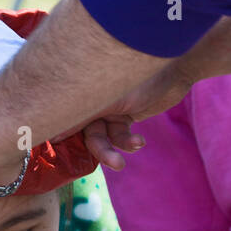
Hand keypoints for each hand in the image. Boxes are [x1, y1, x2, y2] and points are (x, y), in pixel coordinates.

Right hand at [52, 62, 194, 170]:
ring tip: (133, 150)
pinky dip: (129, 142)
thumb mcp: (107, 97)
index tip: (56, 151)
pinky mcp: (124, 114)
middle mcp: (89, 98)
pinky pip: (119, 135)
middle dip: (100, 149)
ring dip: (115, 149)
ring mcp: (106, 107)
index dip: (56, 134)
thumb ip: (79, 116)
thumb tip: (53, 136)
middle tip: (115, 163)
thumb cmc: (141, 75)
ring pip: (102, 137)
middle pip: (83, 131)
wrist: (178, 67)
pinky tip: (140, 143)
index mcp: (79, 88)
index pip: (61, 115)